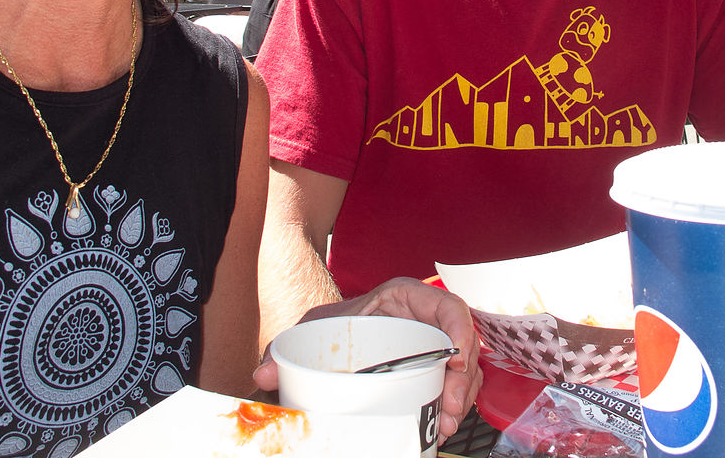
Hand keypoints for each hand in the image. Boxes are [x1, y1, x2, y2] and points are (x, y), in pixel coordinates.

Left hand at [252, 278, 481, 441]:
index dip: (460, 330)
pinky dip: (452, 405)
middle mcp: (425, 319)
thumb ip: (283, 350)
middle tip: (447, 408)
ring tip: (444, 425)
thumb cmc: (326, 327)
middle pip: (462, 344)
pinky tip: (440, 426)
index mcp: (404, 298)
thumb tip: (262, 374)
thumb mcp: (307, 331)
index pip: (447, 306)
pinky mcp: (432, 370)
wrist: (327, 338)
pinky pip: (454, 385)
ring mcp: (432, 346)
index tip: (455, 359)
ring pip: (463, 369)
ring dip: (460, 398)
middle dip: (462, 379)